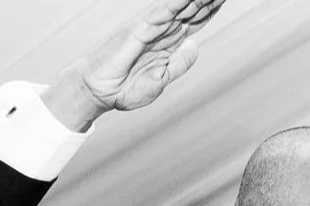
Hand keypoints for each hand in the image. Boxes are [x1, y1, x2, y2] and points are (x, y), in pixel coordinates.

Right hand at [48, 0, 226, 127]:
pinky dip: (178, 2)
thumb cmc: (123, 87)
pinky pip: (163, 11)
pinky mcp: (141, 28)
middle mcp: (163, 31)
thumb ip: (180, 64)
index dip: (211, 10)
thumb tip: (194, 46)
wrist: (97, 92)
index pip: (196, 22)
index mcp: (169, 44)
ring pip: (182, 6)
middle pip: (193, 9)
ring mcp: (152, 27)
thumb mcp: (161, 80)